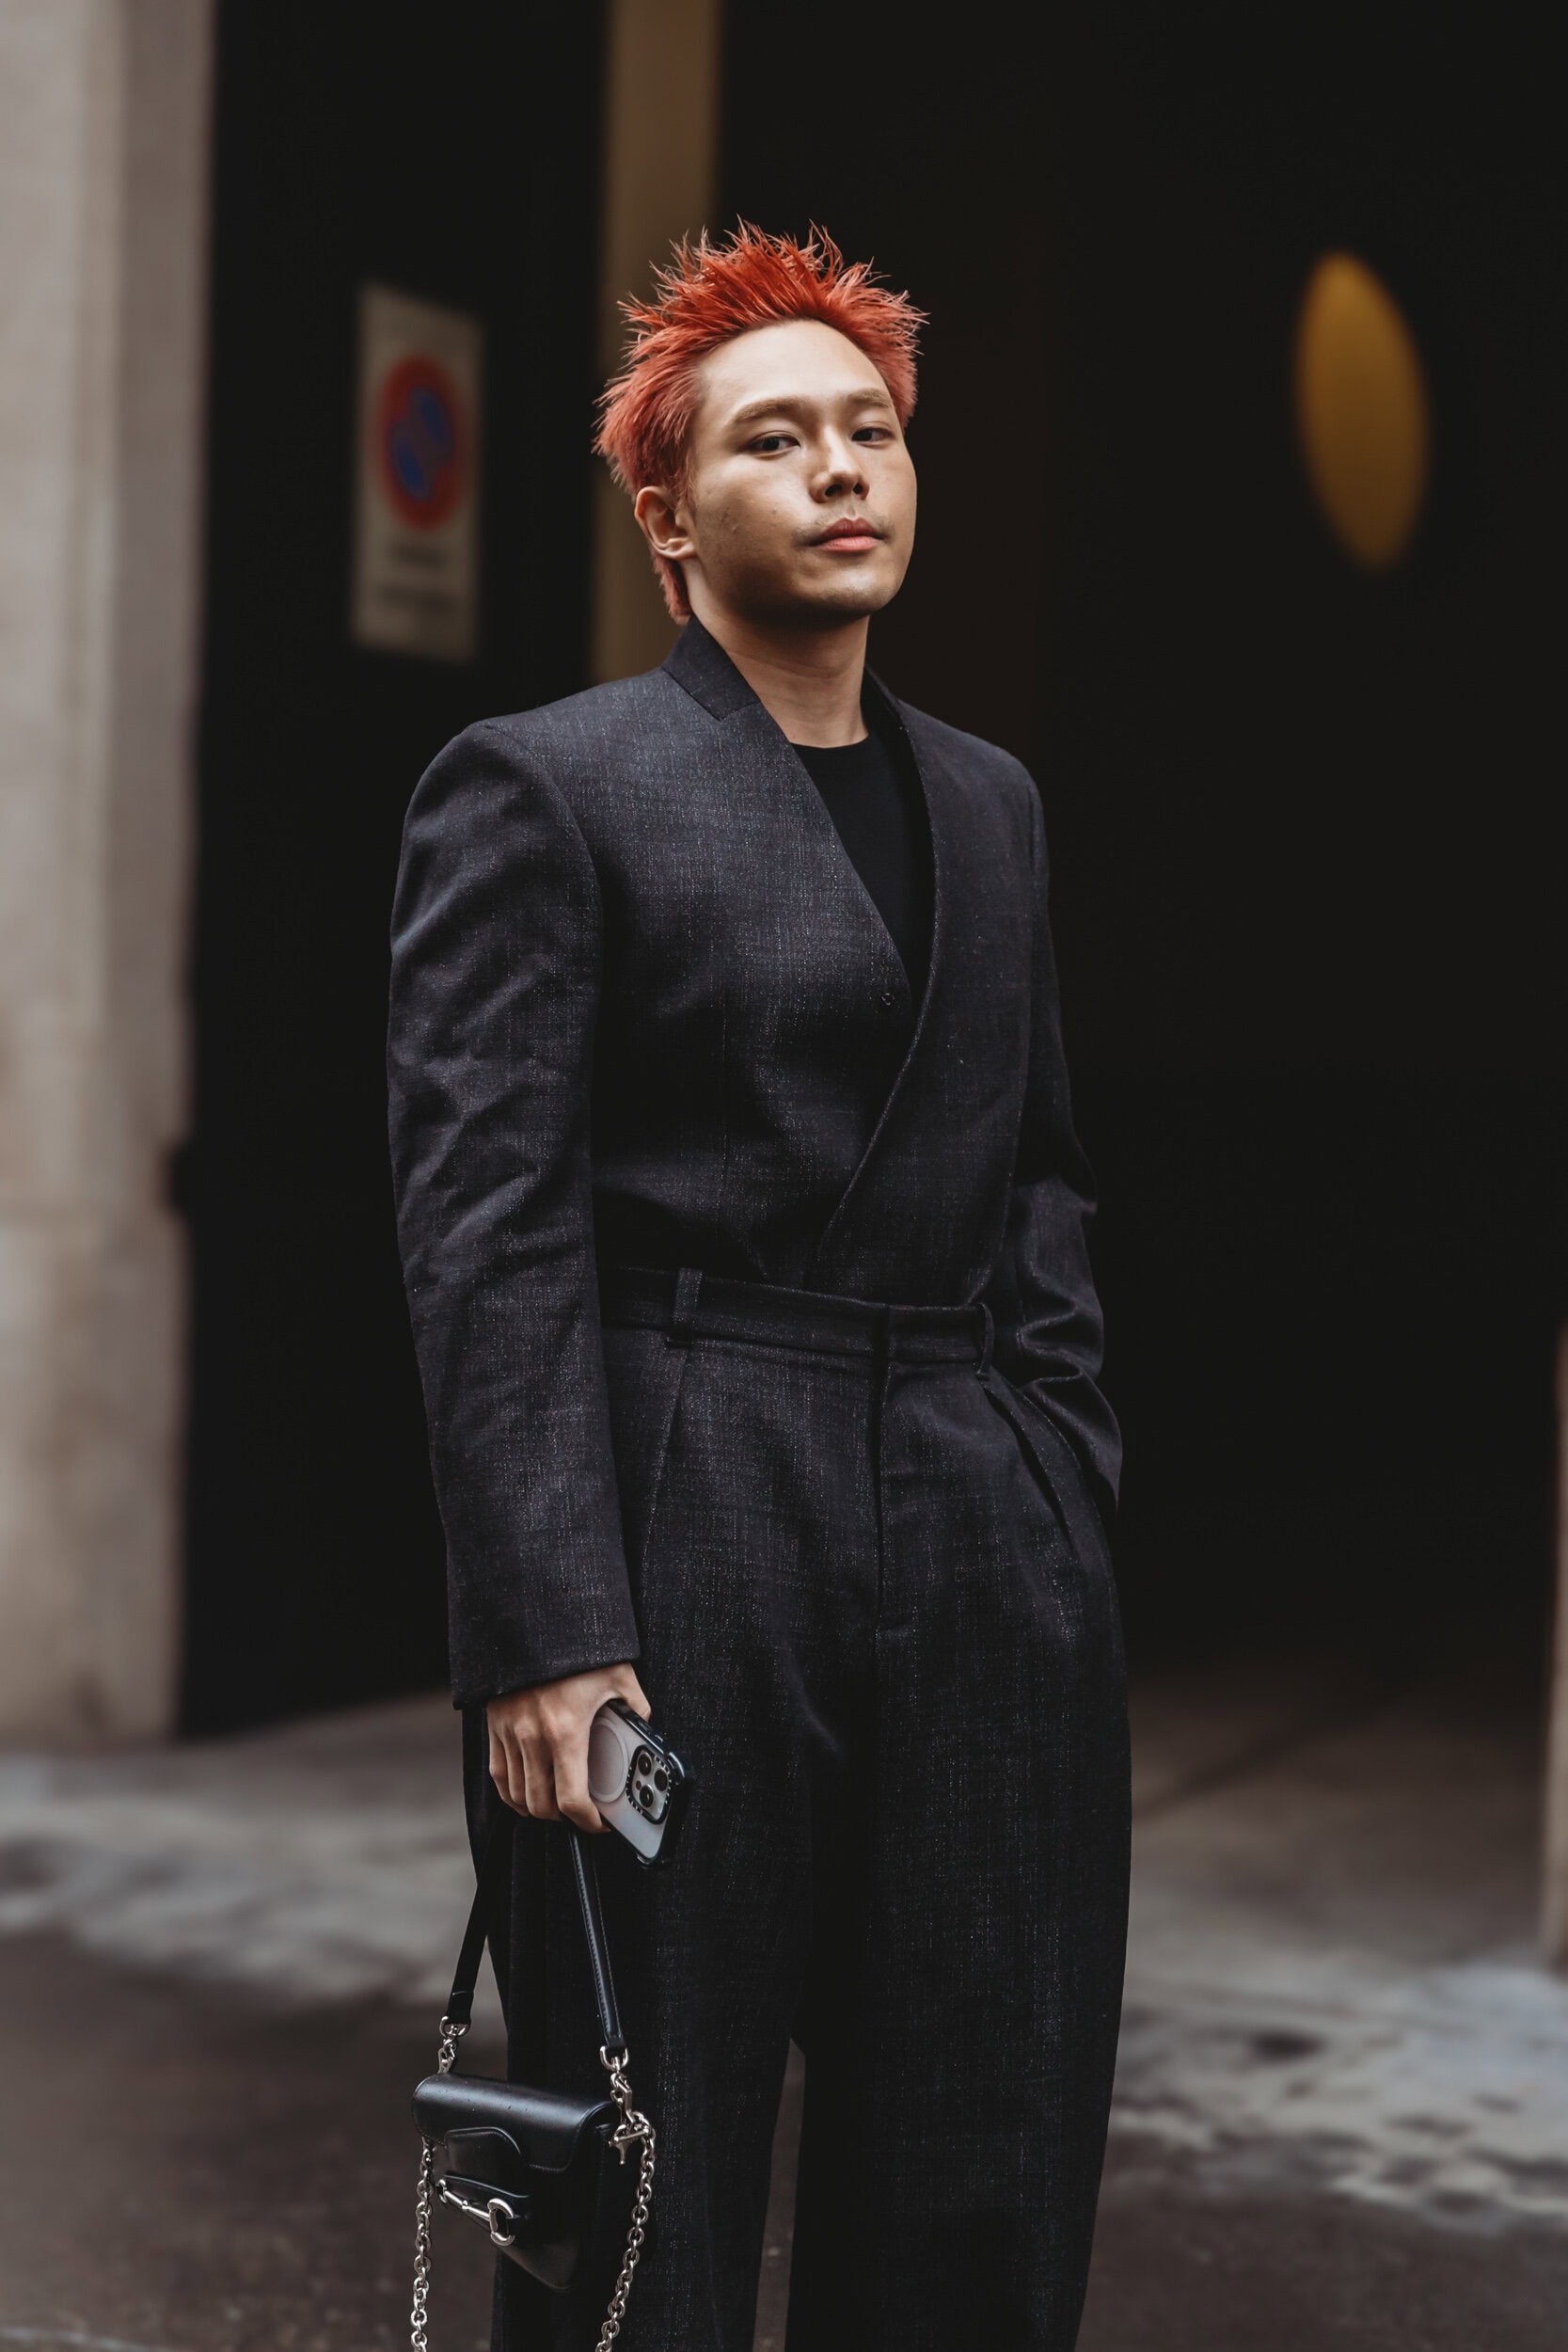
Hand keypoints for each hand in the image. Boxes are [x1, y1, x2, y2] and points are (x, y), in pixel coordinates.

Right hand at [487, 1662, 650, 1832]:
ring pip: (517, 1795)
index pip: (571, 1799)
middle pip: (542, 1805)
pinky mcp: (495, 1724)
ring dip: (537, 1808)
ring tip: (556, 1806)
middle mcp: (533, 1737)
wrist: (536, 1619)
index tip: (598, 1823)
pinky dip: (511, 1792)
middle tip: (581, 1813)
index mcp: (566, 1730)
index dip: (587, 1822)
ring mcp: (510, 1732)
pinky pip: (498, 1774)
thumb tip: (643, 1732)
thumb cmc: (578, 1647)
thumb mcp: (619, 1677)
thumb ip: (635, 1709)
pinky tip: (525, 1793)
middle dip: (564, 1818)